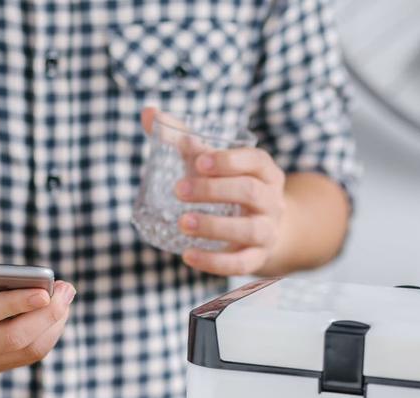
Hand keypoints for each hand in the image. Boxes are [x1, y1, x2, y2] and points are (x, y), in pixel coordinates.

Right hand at [0, 252, 74, 373]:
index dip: (16, 303)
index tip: (45, 290)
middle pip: (13, 338)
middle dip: (46, 313)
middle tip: (67, 289)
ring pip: (25, 351)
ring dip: (53, 325)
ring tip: (66, 298)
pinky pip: (26, 356)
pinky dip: (47, 334)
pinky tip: (56, 313)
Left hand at [141, 108, 286, 275]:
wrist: (265, 229)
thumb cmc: (229, 186)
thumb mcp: (212, 163)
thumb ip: (182, 138)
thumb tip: (148, 112)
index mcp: (264, 171)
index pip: (255, 161)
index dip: (230, 161)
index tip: (199, 161)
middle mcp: (271, 200)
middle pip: (250, 192)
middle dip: (214, 190)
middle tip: (178, 190)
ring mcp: (267, 231)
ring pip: (247, 229)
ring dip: (214, 226)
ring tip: (182, 223)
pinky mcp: (256, 258)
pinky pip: (240, 263)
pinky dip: (214, 262)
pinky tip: (187, 256)